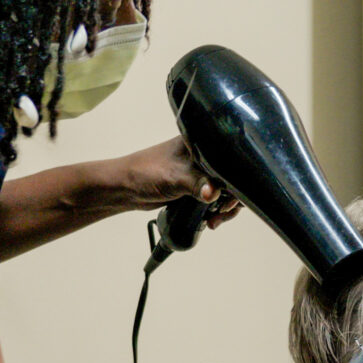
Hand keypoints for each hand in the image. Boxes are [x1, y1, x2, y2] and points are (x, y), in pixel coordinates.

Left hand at [120, 136, 242, 229]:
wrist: (125, 188)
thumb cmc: (144, 173)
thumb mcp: (175, 177)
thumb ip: (198, 184)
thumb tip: (214, 193)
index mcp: (202, 143)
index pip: (232, 159)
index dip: (237, 179)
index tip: (229, 197)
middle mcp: (204, 156)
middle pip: (232, 177)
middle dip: (232, 198)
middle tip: (222, 211)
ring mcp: (200, 171)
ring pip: (225, 190)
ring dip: (224, 207)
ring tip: (215, 219)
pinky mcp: (195, 186)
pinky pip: (214, 198)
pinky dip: (215, 210)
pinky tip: (210, 220)